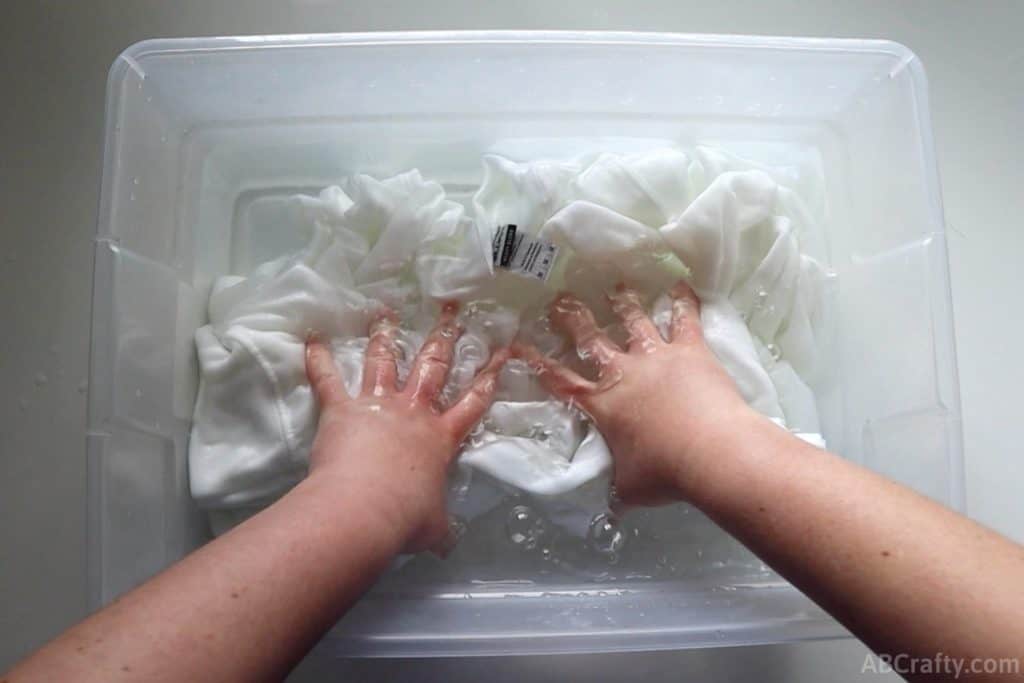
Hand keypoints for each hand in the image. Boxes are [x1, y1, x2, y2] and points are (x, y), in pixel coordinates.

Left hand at [304, 303, 507, 552]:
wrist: (365, 509)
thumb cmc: (406, 519)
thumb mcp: (435, 528)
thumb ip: (442, 529)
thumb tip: (447, 545)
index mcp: (441, 438)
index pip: (473, 402)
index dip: (489, 376)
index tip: (501, 351)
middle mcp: (413, 412)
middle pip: (433, 366)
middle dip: (444, 337)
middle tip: (450, 311)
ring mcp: (378, 405)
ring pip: (384, 361)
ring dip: (385, 335)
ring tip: (387, 312)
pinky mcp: (343, 408)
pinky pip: (328, 378)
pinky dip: (319, 358)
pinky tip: (312, 338)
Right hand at [514, 281, 756, 506]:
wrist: (710, 452)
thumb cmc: (664, 473)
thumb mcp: (630, 487)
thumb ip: (618, 489)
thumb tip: (612, 510)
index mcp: (601, 404)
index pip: (560, 380)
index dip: (538, 362)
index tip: (520, 345)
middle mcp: (623, 372)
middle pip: (591, 338)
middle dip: (573, 317)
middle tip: (561, 299)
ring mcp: (656, 356)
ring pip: (634, 320)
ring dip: (623, 302)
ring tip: (617, 287)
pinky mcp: (690, 349)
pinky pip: (685, 318)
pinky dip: (682, 300)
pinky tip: (680, 283)